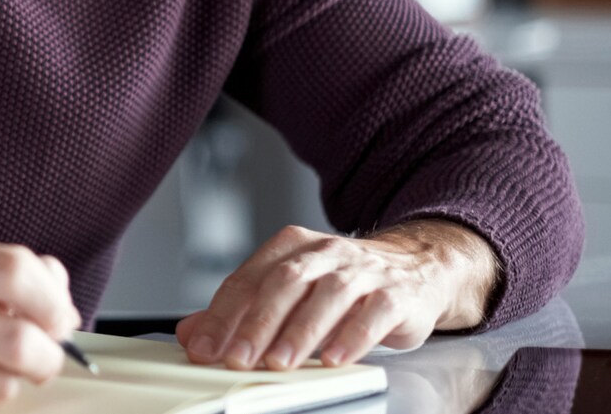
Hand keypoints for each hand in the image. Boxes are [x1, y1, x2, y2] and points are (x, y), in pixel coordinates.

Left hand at [175, 221, 498, 371]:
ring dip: (300, 332)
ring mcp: (363, 271)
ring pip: (327, 296)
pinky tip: (335, 358)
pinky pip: (373, 313)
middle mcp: (325, 253)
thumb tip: (193, 334)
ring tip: (279, 363)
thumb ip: (242, 311)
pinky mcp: (397, 294)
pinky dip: (352, 336)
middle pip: (284, 283)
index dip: (223, 315)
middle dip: (257, 323)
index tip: (204, 348)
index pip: (249, 280)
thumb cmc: (344, 285)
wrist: (418, 269)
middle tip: (237, 359)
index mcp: (292, 248)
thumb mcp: (292, 291)